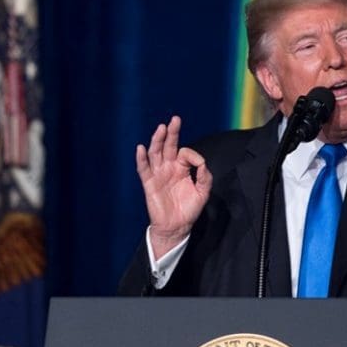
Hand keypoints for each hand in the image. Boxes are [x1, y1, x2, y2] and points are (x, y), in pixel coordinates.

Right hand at [136, 116, 211, 257]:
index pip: (185, 153)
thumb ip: (205, 176)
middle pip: (168, 146)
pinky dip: (141, 158)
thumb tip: (201, 162)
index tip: (198, 163)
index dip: (192, 155)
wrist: (176, 227)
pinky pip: (144, 169)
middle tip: (175, 120)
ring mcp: (158, 174)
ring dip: (157, 140)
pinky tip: (141, 148)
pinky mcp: (149, 184)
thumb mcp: (203, 192)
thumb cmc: (189, 209)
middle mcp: (168, 168)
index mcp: (182, 168)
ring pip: (155, 153)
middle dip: (172, 133)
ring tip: (161, 128)